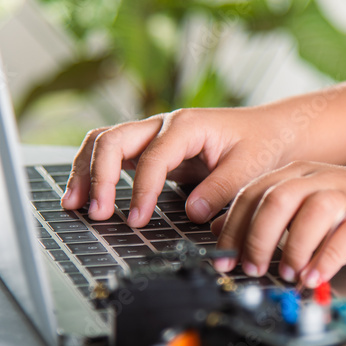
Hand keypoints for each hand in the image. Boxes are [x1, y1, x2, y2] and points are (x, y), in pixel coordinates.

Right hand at [61, 107, 293, 226]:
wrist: (270, 132)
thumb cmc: (261, 145)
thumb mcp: (251, 167)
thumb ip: (222, 188)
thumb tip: (192, 212)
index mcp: (187, 126)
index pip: (152, 158)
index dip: (141, 191)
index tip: (137, 220)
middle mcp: (163, 125)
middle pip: (114, 140)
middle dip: (99, 176)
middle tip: (97, 213)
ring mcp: (153, 135)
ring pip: (104, 142)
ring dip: (86, 171)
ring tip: (74, 204)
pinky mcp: (150, 149)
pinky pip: (112, 154)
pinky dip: (94, 172)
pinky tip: (86, 196)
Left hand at [213, 162, 345, 286]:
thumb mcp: (304, 201)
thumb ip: (266, 212)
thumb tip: (223, 230)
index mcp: (296, 175)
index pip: (252, 195)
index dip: (234, 230)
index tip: (225, 261)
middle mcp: (318, 181)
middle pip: (276, 200)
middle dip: (257, 239)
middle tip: (253, 268)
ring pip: (311, 213)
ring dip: (293, 248)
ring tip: (288, 273)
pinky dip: (326, 258)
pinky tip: (315, 276)